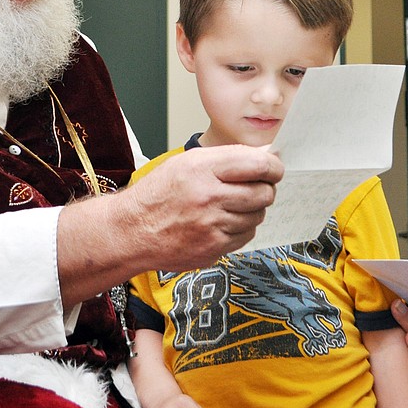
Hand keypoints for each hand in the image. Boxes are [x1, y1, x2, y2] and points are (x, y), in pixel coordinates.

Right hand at [124, 145, 282, 269]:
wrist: (132, 231)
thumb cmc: (158, 194)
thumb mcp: (186, 163)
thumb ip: (224, 159)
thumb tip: (263, 160)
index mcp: (202, 168)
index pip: (258, 165)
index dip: (274, 167)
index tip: (275, 169)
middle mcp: (209, 196)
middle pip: (264, 192)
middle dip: (266, 189)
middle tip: (259, 187)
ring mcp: (212, 225)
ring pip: (258, 216)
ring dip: (253, 210)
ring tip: (234, 206)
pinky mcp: (214, 248)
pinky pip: (246, 235)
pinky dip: (242, 228)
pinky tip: (225, 222)